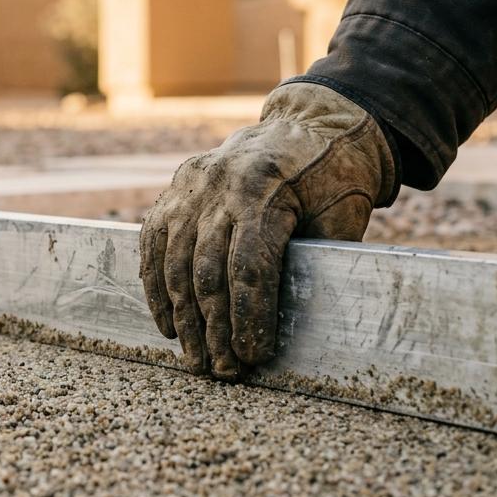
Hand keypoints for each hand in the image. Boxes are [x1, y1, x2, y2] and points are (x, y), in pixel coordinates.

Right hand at [139, 83, 395, 378]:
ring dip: (183, 318)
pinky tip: (166, 323)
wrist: (309, 125)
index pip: (249, 265)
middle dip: (214, 328)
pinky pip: (154, 245)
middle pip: (208, 270)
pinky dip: (156, 288)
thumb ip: (319, 261)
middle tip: (223, 370)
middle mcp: (219, 185)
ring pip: (176, 262)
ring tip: (195, 358)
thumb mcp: (342, 215)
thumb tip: (297, 324)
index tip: (253, 355)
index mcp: (265, 188)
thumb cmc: (334, 177)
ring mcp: (190, 187)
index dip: (248, 316)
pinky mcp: (174, 192)